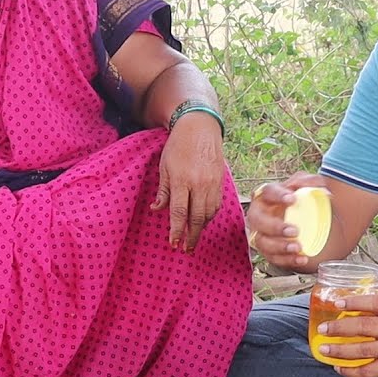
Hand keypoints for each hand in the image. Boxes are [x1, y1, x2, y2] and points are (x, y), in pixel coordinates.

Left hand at [152, 113, 224, 250]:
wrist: (200, 127)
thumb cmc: (178, 145)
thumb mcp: (164, 166)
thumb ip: (163, 190)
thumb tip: (156, 210)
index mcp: (182, 180)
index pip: (179, 212)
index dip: (176, 231)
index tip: (173, 243)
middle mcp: (199, 184)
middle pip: (197, 218)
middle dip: (191, 236)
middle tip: (185, 249)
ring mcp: (212, 184)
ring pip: (208, 214)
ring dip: (200, 228)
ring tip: (193, 237)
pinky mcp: (221, 182)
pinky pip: (216, 205)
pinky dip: (209, 216)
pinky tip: (202, 221)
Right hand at [246, 173, 326, 269]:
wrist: (311, 223)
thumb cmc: (304, 202)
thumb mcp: (310, 187)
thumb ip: (313, 183)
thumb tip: (322, 189)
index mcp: (268, 195)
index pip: (268, 191)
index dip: (277, 195)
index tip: (292, 199)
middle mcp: (259, 214)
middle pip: (257, 220)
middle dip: (274, 227)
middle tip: (294, 230)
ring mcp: (261, 234)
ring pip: (262, 242)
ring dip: (279, 246)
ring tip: (297, 247)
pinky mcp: (268, 251)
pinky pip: (273, 258)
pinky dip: (287, 260)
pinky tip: (301, 258)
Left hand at [317, 290, 377, 376]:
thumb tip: (353, 305)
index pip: (375, 302)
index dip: (355, 301)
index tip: (338, 302)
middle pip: (364, 326)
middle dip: (340, 328)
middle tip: (323, 329)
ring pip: (364, 350)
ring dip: (340, 351)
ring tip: (324, 350)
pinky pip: (370, 371)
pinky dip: (352, 372)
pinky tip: (340, 368)